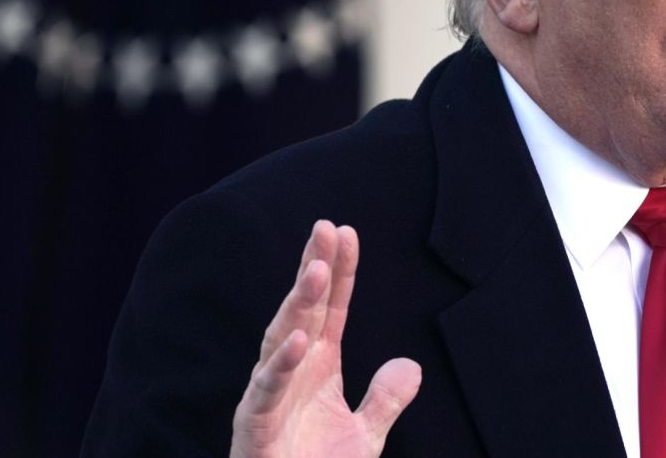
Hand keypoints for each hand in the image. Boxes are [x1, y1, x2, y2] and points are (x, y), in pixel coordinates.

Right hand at [231, 221, 421, 457]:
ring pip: (281, 339)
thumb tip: (410, 365)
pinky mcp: (254, 425)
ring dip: (298, 306)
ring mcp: (269, 396)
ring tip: (317, 271)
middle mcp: (290, 372)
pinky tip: (300, 341)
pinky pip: (266, 390)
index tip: (347, 232)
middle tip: (326, 229)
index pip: (331, 310)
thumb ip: (384, 400)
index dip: (341, 273)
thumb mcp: (363, 436)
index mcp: (316, 369)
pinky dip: (281, 365)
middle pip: (304, 312)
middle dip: (314, 270)